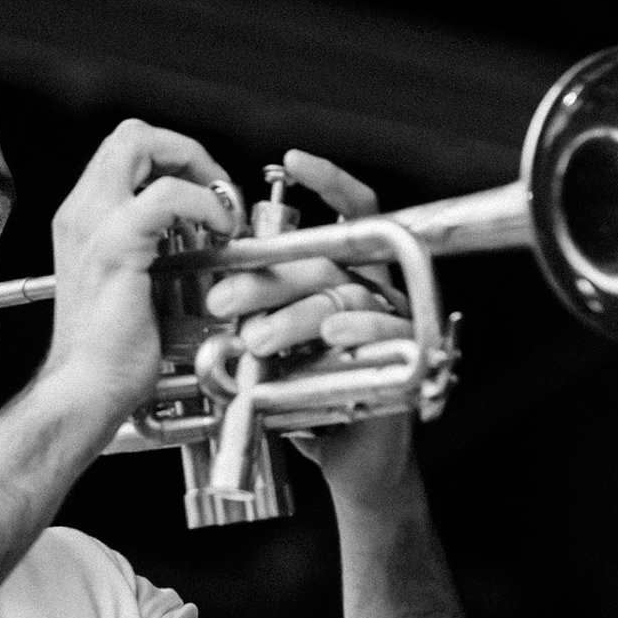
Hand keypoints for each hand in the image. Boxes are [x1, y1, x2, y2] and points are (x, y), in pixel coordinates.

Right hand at [40, 120, 238, 430]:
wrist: (86, 388)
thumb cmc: (112, 351)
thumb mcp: (136, 283)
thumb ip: (159, 248)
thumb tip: (204, 232)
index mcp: (84, 219)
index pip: (127, 151)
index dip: (173, 158)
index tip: (207, 193)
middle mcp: (81, 212)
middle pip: (131, 134)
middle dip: (185, 149)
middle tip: (216, 190)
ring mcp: (93, 225)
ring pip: (140, 144)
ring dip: (196, 168)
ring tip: (221, 211)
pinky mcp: (116, 246)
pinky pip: (165, 194)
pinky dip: (202, 202)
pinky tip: (220, 231)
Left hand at [202, 149, 417, 499]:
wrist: (351, 459)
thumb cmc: (310, 397)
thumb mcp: (276, 344)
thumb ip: (260, 307)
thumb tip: (213, 281)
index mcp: (347, 272)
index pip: (348, 210)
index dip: (327, 180)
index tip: (293, 158)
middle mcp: (376, 286)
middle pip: (325, 260)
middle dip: (267, 276)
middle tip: (222, 299)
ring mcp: (393, 317)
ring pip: (343, 296)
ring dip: (294, 315)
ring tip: (255, 340)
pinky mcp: (405, 352)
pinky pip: (380, 328)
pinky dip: (353, 329)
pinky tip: (329, 337)